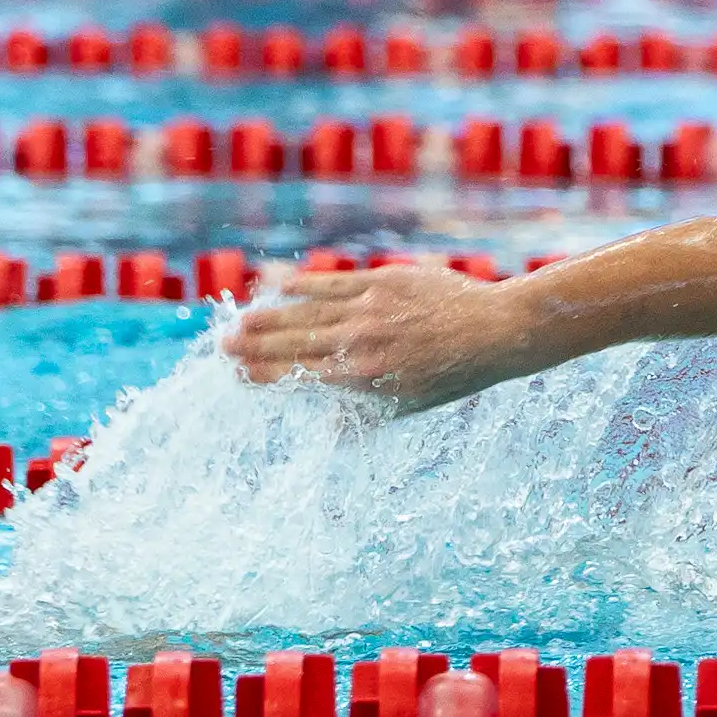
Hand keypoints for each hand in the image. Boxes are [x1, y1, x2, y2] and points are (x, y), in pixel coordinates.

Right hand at [222, 262, 526, 411]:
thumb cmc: (453, 375)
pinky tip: (279, 285)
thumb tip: (328, 435)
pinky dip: (304, 285)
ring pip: (306, 313)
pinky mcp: (383, 282)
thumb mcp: (408, 406)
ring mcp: (370, 310)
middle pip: (294, 344)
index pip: (300, 376)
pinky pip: (334, 283)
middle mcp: (360, 343)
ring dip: (269, 318)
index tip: (239, 375)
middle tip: (223, 347)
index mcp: (363, 378)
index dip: (265, 375)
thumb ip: (364, 413)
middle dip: (255, 346)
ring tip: (240, 322)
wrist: (493, 333)